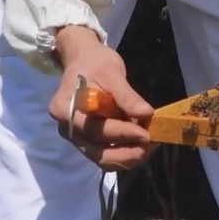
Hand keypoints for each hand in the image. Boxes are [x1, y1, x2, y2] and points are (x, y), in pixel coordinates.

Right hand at [47, 26, 156, 170]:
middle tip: (153, 144)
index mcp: (65, 109)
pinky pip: (105, 154)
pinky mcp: (86, 141)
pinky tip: (141, 144)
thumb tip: (146, 113)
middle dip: (128, 152)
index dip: (122, 133)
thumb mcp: (112, 73)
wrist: (83, 61)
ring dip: (128, 156)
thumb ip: (127, 95)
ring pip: (102, 159)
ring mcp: (75, 137)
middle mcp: (66, 128)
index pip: (95, 129)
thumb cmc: (95, 63)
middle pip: (97, 152)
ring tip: (150, 145)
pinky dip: (124, 153)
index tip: (147, 134)